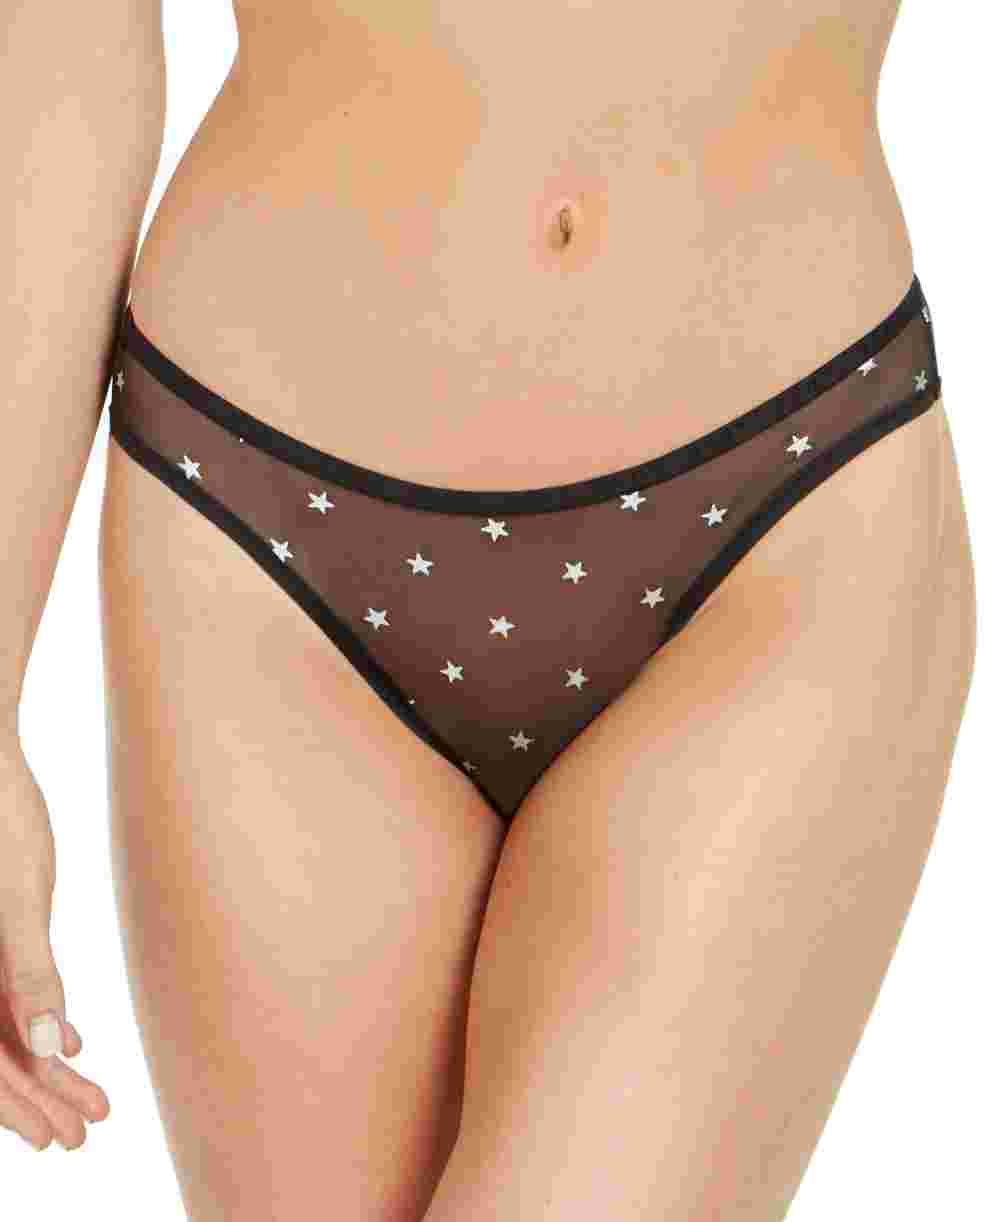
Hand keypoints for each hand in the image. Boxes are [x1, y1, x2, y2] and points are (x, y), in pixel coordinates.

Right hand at [0, 746, 109, 1149]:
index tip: (63, 1137)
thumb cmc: (2, 821)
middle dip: (39, 1098)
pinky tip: (75, 1043)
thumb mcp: (20, 901)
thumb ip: (32, 975)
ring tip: (92, 1097)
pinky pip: (5, 996)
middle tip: (88, 1129)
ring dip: (46, 1067)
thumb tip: (55, 1048)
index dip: (22, 1108)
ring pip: (4, 1030)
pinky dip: (38, 1024)